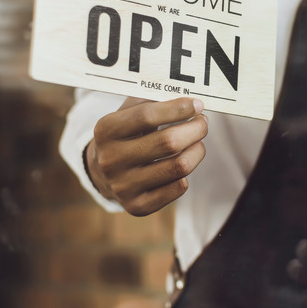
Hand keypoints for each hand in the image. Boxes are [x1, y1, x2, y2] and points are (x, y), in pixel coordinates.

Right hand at [86, 97, 207, 215]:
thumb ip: (153, 101)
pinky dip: (187, 174)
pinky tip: (183, 164)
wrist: (103, 172)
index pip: (147, 116)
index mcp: (106, 130)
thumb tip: (189, 101)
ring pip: (178, 167)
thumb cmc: (126, 134)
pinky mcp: (136, 206)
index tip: (197, 104)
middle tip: (202, 123)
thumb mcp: (128, 112)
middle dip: (195, 129)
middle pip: (168, 143)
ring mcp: (122, 186)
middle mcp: (111, 160)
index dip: (178, 108)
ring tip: (198, 142)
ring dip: (197, 150)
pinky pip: (177, 189)